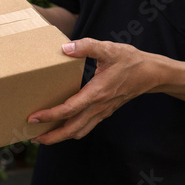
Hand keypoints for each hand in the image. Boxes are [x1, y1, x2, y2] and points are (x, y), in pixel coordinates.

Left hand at [28, 38, 167, 144]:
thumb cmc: (130, 61)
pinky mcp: (104, 112)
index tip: (33, 118)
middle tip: (32, 137)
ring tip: (42, 137)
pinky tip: (62, 128)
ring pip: (78, 131)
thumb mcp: (109, 49)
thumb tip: (65, 47)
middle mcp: (98, 107)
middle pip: (72, 129)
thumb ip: (87, 46)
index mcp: (97, 93)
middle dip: (51, 136)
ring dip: (60, 137)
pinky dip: (71, 131)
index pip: (69, 109)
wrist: (152, 74)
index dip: (50, 115)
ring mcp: (102, 112)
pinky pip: (85, 127)